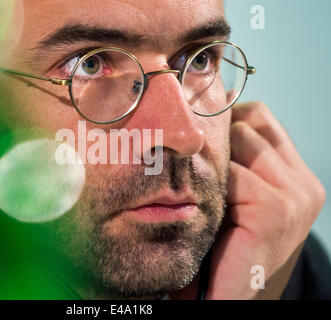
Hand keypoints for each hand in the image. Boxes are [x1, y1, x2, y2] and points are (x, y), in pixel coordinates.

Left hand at [206, 101, 325, 298]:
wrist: (230, 295)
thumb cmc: (225, 242)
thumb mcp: (236, 193)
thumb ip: (234, 159)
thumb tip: (209, 113)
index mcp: (295, 175)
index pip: (260, 117)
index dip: (225, 120)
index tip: (199, 134)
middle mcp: (303, 183)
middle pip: (249, 123)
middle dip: (216, 140)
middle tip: (194, 164)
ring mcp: (295, 195)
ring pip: (238, 140)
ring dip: (213, 161)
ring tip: (199, 187)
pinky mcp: (276, 210)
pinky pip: (231, 173)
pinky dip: (211, 186)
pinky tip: (204, 207)